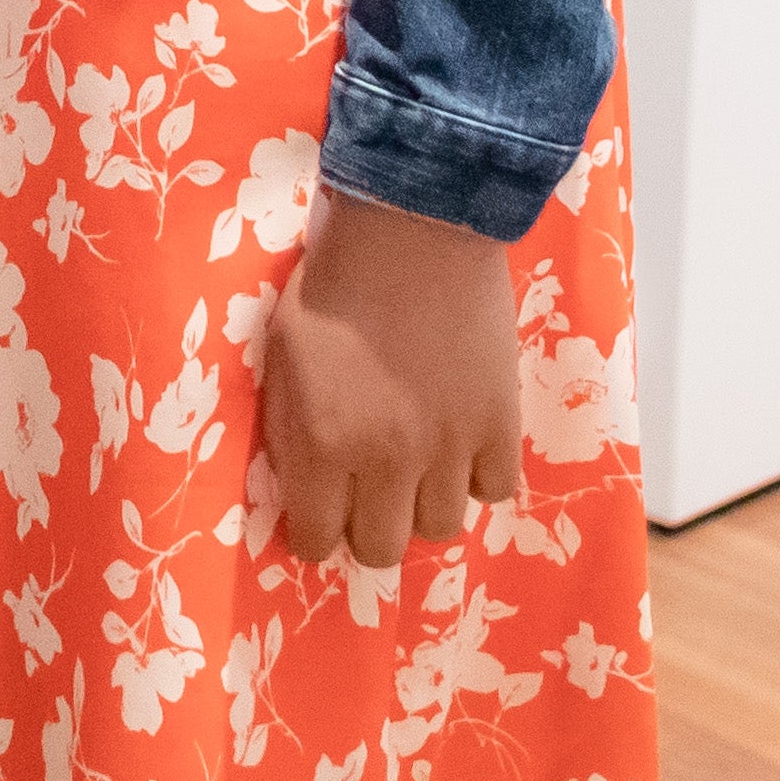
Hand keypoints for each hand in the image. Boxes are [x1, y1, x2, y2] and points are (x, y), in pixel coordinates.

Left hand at [256, 193, 523, 573]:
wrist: (413, 230)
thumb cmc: (332, 284)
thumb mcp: (280, 357)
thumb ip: (289, 430)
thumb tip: (299, 486)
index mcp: (321, 444)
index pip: (317, 542)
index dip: (315, 535)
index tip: (321, 513)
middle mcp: (386, 461)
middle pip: (382, 550)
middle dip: (368, 528)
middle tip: (367, 492)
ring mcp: (449, 447)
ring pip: (440, 528)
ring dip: (423, 504)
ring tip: (417, 466)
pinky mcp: (499, 423)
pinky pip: (495, 489)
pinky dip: (476, 475)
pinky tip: (460, 443)